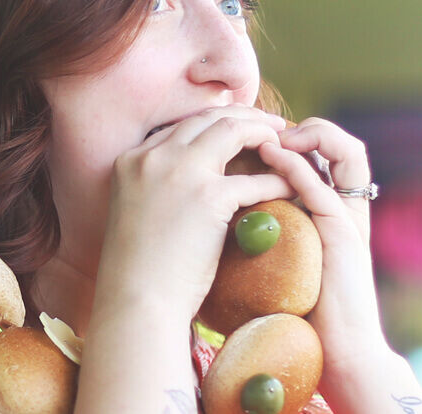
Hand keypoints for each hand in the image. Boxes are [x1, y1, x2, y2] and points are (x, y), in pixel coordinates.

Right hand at [100, 105, 293, 320]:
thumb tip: (193, 185)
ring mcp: (179, 173)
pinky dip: (277, 180)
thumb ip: (159, 190)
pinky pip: (254, 178)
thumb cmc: (138, 272)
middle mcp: (151, 157)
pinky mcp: (207, 196)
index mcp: (130, 160)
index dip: (215, 124)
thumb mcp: (139, 216)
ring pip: (232, 130)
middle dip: (245, 117)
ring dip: (263, 134)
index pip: (182, 127)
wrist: (135, 303)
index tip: (239, 131)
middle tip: (272, 127)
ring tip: (286, 147)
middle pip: (207, 118)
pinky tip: (291, 187)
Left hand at [256, 118, 390, 380]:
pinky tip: (272, 156)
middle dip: (307, 127)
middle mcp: (350, 208)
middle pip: (344, 145)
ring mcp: (350, 219)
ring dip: (308, 135)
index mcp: (337, 211)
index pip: (330, 154)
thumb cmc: (302, 310)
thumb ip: (272, 229)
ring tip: (271, 134)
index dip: (300, 136)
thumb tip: (228, 211)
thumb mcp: (285, 258)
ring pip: (346, 153)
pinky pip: (324, 188)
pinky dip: (297, 167)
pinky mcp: (343, 234)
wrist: (335, 349)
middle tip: (265, 127)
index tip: (260, 136)